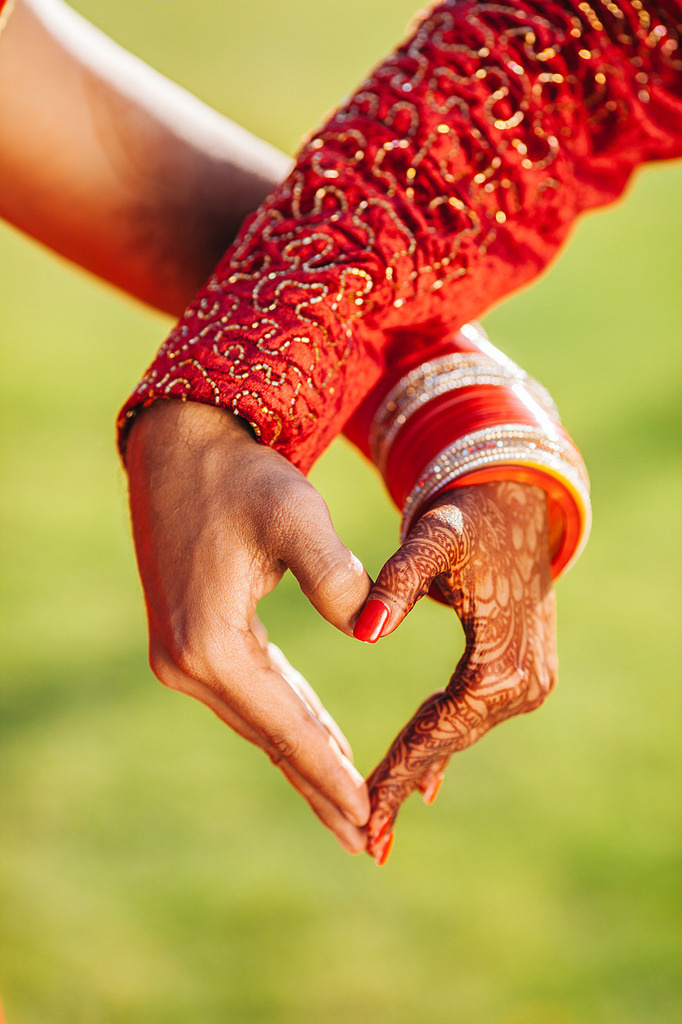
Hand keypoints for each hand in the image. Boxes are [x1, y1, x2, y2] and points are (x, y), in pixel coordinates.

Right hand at [125, 400, 370, 851]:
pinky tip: (318, 742)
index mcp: (210, 643)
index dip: (330, 774)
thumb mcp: (295, 515)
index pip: (284, 726)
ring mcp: (180, 657)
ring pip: (259, 723)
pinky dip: (287, 722)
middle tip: (367, 840)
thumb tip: (369, 629)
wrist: (182, 448)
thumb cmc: (241, 476)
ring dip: (304, 760)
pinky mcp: (188, 642)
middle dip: (320, 786)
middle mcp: (186, 663)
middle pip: (269, 738)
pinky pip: (249, 696)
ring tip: (348, 806)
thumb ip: (336, 575)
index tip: (369, 818)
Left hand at [359, 481, 556, 863]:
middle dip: (403, 784)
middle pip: (450, 741)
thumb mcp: (432, 540)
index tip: (360, 808)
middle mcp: (524, 681)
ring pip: (459, 732)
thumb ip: (396, 580)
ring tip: (378, 818)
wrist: (515, 498)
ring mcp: (529, 679)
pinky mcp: (521, 670)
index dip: (397, 769)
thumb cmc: (467, 515)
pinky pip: (471, 716)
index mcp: (500, 661)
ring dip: (419, 768)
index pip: (439, 728)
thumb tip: (363, 630)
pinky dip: (440, 742)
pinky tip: (420, 780)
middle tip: (363, 838)